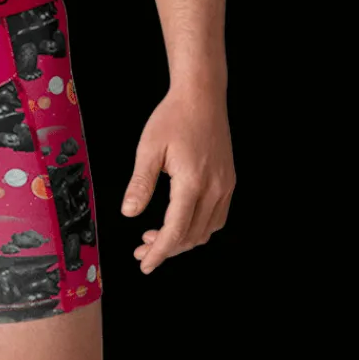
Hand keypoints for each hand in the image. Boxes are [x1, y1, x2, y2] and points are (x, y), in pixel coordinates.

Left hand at [120, 84, 234, 274]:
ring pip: (207, 230)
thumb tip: (129, 213)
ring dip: (182, 240)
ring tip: (156, 237)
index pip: (175, 230)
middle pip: (192, 235)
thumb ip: (140, 184)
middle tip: (142, 250)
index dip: (159, 251)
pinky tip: (180, 222)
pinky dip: (198, 228)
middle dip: (166, 248)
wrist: (201, 96)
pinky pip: (217, 217)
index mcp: (192, 182)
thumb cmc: (173, 117)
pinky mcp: (228, 181)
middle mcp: (214, 189)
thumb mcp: (149, 148)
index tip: (145, 263)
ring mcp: (225, 186)